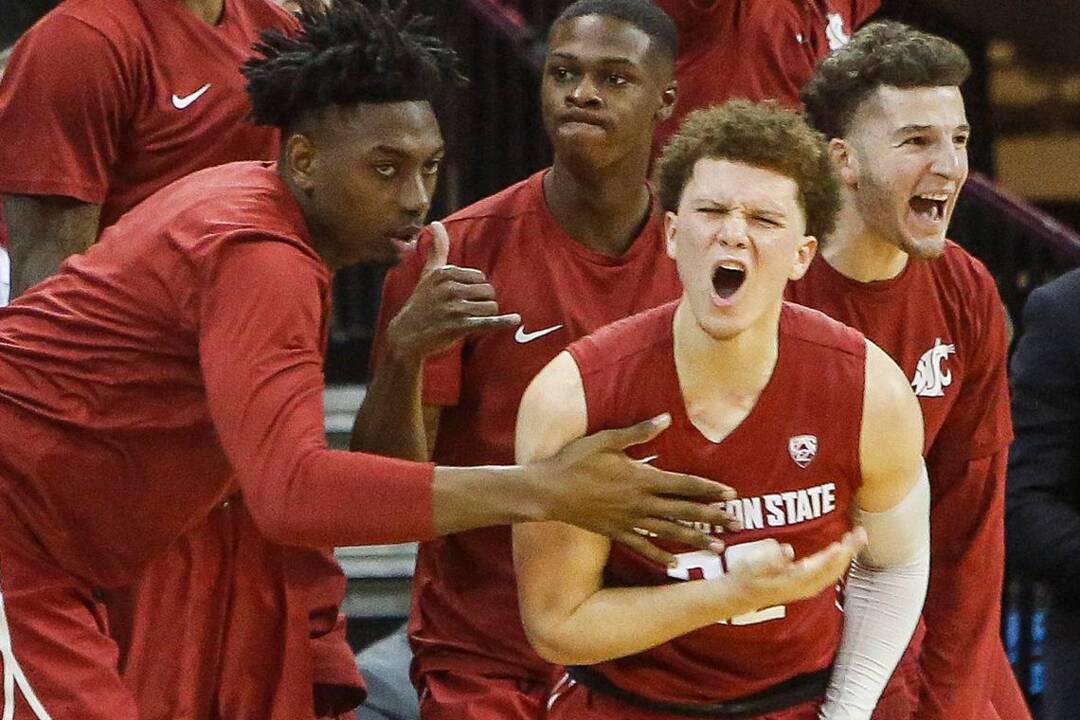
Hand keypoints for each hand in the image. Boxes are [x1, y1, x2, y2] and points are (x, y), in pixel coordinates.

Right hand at [386, 221, 520, 360]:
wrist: (406, 335)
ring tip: (470, 319)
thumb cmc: (421, 302)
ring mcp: (454, 308)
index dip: (476, 289)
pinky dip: (502, 322)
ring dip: (486, 315)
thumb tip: (435, 223)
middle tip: (466, 311)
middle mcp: (449, 288)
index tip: (463, 298)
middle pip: (488, 291)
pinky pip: (487, 322)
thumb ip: (437, 248)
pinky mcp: (458, 326)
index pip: (480, 277)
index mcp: (445, 273)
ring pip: (491, 306)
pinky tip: (515, 319)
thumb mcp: (428, 273)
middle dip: (482, 302)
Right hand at [530, 414, 741, 565]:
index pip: (684, 484)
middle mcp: (640, 502)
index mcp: (642, 478)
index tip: (731, 494)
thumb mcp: (607, 440)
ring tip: (718, 547)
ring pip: (669, 531)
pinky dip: (660, 555)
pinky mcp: (616, 532)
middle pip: (684, 510)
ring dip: (695, 539)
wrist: (549, 490)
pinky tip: (676, 563)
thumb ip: (639, 432)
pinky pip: (643, 546)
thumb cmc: (576, 460)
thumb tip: (666, 418)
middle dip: (712, 516)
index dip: (709, 489)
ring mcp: (629, 520)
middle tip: (736, 523)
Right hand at [719, 528, 867, 618]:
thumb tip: (787, 551)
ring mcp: (806, 587)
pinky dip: (839, 560)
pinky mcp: (806, 584)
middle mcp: (803, 587)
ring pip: (833, 572)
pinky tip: (844, 549)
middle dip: (848, 552)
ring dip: (847, 555)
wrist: (740, 596)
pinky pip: (829, 573)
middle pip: (832, 571)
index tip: (843, 544)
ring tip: (857, 537)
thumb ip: (769, 558)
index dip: (832, 557)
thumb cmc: (745, 577)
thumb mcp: (751, 564)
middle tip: (861, 533)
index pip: (817, 569)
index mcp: (791, 582)